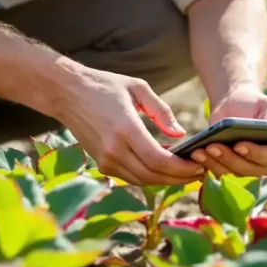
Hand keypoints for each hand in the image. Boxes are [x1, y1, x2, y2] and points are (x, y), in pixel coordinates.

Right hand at [53, 64, 204, 185]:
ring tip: (186, 173)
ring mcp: (105, 160)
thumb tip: (180, 133)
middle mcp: (114, 149)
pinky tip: (164, 168)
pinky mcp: (101, 164)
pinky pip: (131, 178)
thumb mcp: (137, 88)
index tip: (199, 165)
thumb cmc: (105, 85)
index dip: (182, 168)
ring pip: (143, 181)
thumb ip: (161, 111)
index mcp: (126, 129)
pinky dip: (150, 176)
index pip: (159, 160)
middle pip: (153, 176)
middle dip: (179, 178)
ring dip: (166, 180)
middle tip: (200, 172)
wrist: (66, 93)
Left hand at [193, 83, 266, 177]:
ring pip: (231, 173)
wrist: (237, 105)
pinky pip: (218, 171)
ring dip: (214, 162)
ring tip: (199, 151)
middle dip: (230, 159)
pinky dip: (206, 163)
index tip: (239, 145)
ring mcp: (247, 169)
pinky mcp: (229, 169)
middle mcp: (266, 164)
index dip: (256, 154)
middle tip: (212, 146)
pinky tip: (195, 154)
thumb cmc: (255, 105)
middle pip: (250, 169)